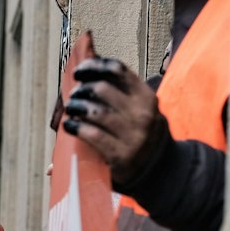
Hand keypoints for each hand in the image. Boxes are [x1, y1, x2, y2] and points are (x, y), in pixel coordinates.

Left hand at [61, 56, 165, 181]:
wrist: (160, 169)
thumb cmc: (139, 132)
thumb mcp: (139, 108)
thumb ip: (119, 90)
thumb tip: (88, 61)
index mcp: (146, 97)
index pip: (118, 70)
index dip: (94, 67)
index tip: (79, 71)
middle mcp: (143, 114)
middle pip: (102, 89)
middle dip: (82, 90)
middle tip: (74, 96)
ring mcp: (134, 135)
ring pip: (96, 111)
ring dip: (76, 107)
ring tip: (71, 109)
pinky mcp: (122, 155)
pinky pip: (93, 134)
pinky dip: (76, 127)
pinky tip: (69, 126)